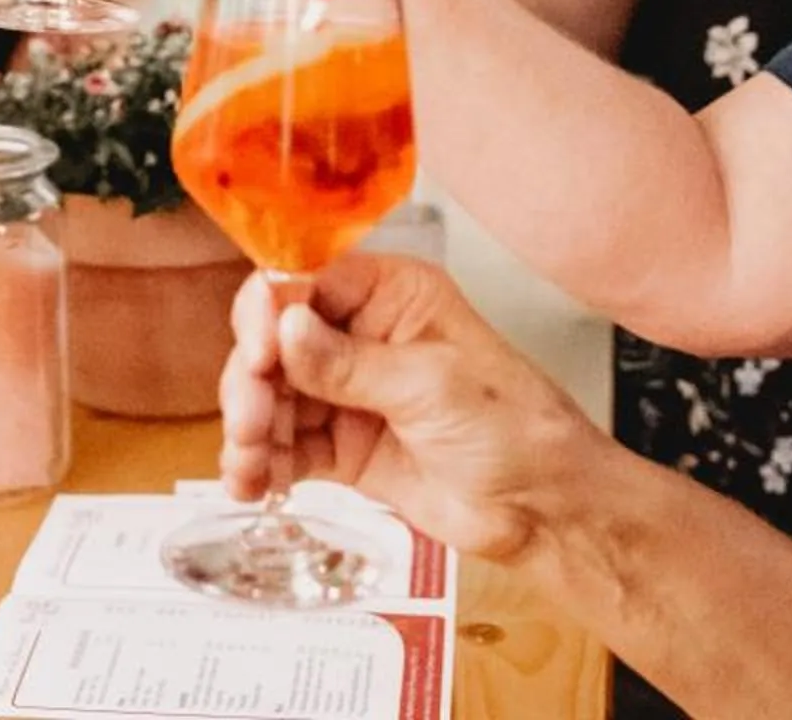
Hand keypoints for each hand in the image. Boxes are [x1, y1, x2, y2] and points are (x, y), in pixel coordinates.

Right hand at [219, 256, 595, 565]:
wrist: (542, 510)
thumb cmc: (516, 429)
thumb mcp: (432, 386)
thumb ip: (350, 363)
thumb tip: (285, 328)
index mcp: (392, 295)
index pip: (307, 282)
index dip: (269, 314)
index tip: (257, 355)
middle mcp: (361, 334)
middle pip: (275, 340)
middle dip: (252, 380)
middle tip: (250, 422)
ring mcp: (346, 392)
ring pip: (271, 395)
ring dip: (249, 428)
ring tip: (249, 464)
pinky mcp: (342, 445)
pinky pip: (284, 446)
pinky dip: (259, 464)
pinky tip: (250, 485)